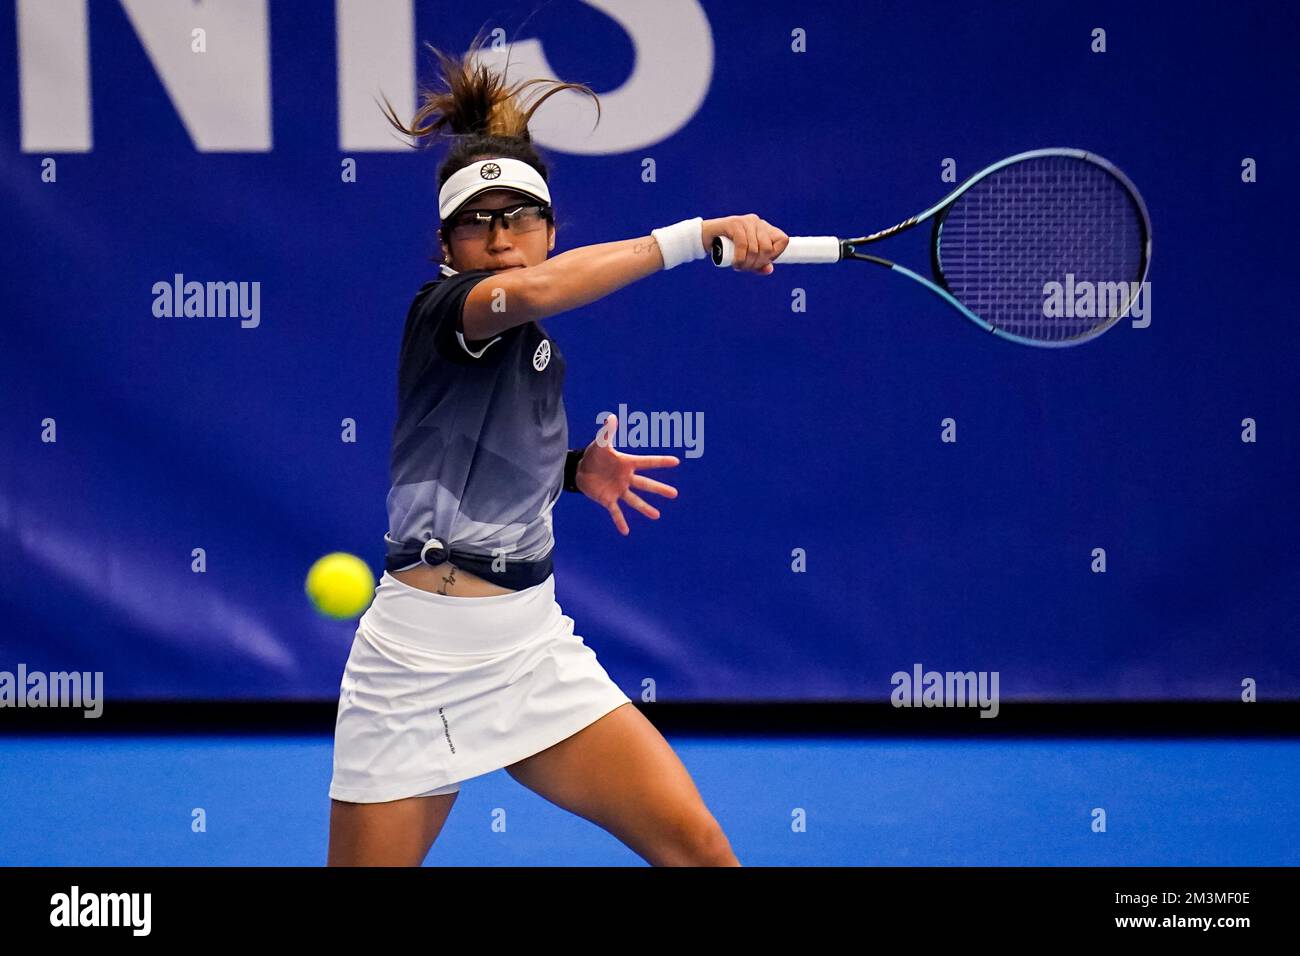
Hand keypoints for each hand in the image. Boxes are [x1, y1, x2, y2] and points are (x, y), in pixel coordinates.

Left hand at [576, 414, 679, 534]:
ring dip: (645, 508)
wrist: (580, 469)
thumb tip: (611, 417)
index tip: (676, 461)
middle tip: (675, 494)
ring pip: (634, 500)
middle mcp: (626, 479)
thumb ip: (607, 432)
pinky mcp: (608, 500)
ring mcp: (619, 490)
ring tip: (656, 516)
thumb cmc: (594, 455)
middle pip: (645, 484)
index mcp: (627, 464)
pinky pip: (616, 512)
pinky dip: (620, 522)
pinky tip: (625, 532)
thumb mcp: (600, 443)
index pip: (647, 462)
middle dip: (659, 489)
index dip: (661, 461)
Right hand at [701, 214, 788, 274]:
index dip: (775, 255)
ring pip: (755, 249)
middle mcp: (757, 222)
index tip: (762, 262)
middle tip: (746, 268)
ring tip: (738, 266)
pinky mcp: (734, 223)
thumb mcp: (745, 257)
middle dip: (757, 263)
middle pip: (768, 248)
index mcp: (764, 228)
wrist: (705, 238)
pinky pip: (743, 245)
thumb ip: (758, 264)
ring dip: (746, 264)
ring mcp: (746, 222)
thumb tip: (769, 269)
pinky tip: (735, 263)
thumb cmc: (726, 248)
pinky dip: (739, 258)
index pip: (782, 240)